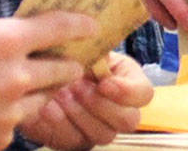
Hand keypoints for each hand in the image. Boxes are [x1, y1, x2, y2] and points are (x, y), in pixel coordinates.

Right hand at [0, 13, 94, 150]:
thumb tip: (1, 43)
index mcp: (2, 41)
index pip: (58, 28)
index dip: (79, 24)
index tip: (91, 25)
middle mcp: (13, 78)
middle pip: (61, 70)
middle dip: (66, 64)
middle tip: (65, 60)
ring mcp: (7, 116)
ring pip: (39, 101)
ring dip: (33, 93)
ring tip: (9, 87)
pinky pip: (12, 128)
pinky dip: (3, 119)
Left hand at [19, 53, 152, 149]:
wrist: (43, 74)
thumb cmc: (71, 57)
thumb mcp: (86, 48)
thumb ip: (96, 51)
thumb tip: (98, 55)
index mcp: (128, 82)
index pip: (144, 93)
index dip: (127, 92)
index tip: (104, 83)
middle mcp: (120, 111)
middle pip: (129, 120)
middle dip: (101, 104)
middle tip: (78, 87)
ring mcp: (100, 129)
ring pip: (103, 134)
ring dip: (80, 114)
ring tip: (60, 94)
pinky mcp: (77, 140)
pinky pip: (74, 139)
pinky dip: (60, 123)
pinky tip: (48, 107)